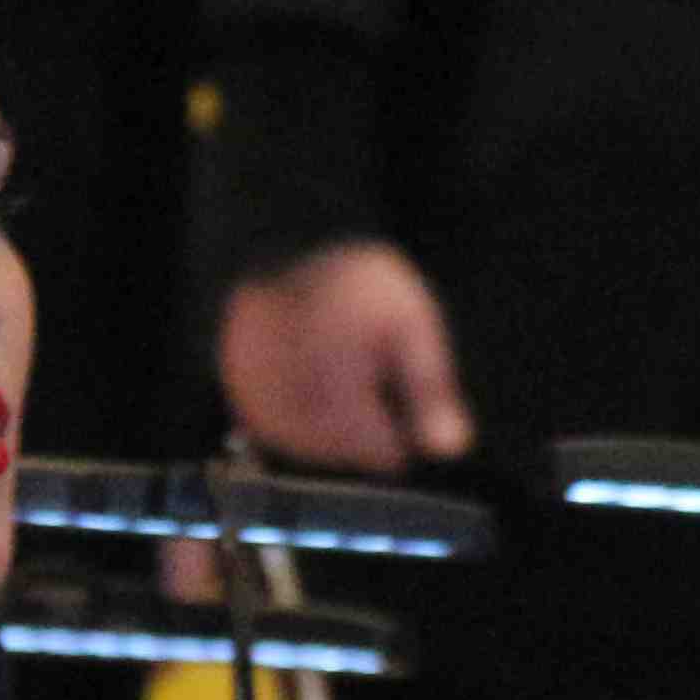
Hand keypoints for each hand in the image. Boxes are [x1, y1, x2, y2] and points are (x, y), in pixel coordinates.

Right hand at [216, 242, 470, 472]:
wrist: (283, 244)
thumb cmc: (357, 285)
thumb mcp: (411, 328)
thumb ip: (431, 391)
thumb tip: (451, 450)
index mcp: (340, 414)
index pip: (389, 455)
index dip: (402, 419)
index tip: (395, 371)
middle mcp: (295, 428)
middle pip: (353, 453)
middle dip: (366, 416)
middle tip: (362, 355)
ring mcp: (266, 419)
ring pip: (320, 444)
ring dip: (333, 414)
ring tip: (332, 355)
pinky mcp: (247, 407)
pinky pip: (287, 428)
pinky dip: (302, 407)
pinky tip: (308, 366)